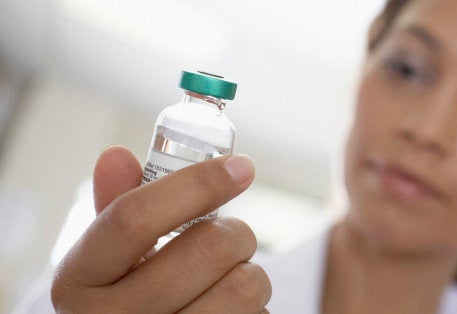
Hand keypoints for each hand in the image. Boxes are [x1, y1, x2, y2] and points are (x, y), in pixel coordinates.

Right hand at [51, 146, 270, 312]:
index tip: (240, 166)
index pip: (136, 217)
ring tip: (228, 279)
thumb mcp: (107, 260)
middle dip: (236, 232)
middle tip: (230, 239)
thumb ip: (116, 210)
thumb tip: (117, 156)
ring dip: (250, 273)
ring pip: (245, 285)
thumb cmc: (124, 300)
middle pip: (208, 247)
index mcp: (79, 280)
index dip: (197, 183)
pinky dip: (254, 306)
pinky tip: (227, 310)